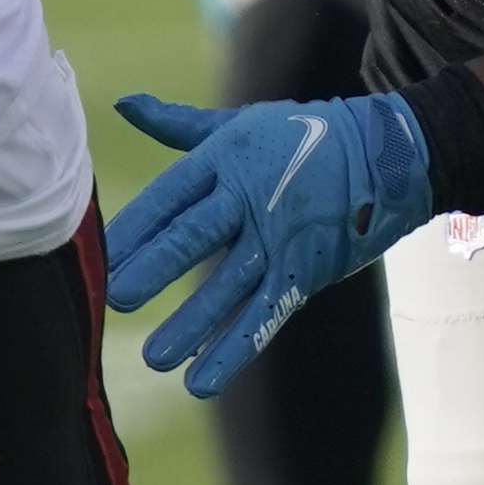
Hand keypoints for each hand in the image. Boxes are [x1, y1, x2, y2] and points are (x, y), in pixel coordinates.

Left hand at [103, 91, 435, 396]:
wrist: (386, 154)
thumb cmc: (301, 135)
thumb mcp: (238, 123)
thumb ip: (176, 124)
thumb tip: (122, 104)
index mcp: (225, 159)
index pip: (170, 195)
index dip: (134, 226)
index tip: (97, 254)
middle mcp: (251, 200)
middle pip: (196, 237)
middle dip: (156, 269)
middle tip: (116, 299)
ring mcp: (280, 240)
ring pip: (230, 286)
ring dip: (194, 324)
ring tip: (154, 358)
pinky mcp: (305, 274)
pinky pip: (266, 315)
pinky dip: (235, 349)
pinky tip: (202, 380)